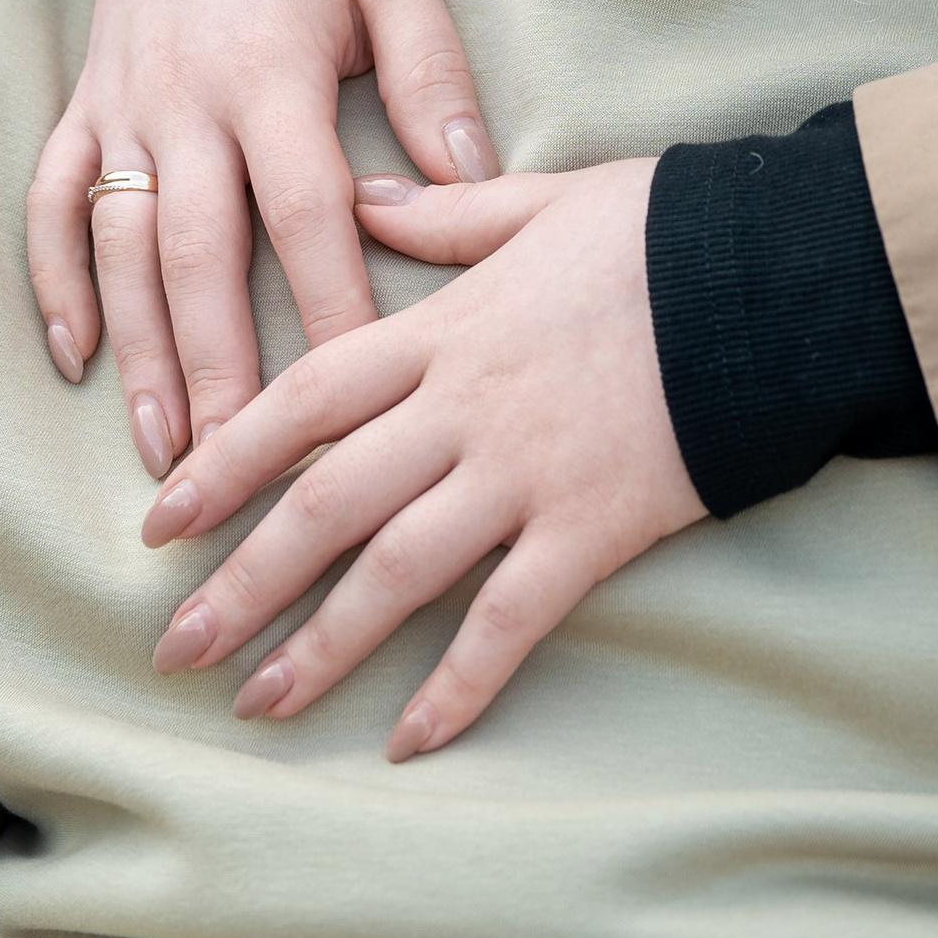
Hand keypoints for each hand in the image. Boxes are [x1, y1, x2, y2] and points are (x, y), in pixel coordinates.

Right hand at [25, 0, 497, 475]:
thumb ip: (433, 76)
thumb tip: (478, 179)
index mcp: (272, 71)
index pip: (306, 216)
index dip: (331, 310)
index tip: (358, 394)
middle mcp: (185, 98)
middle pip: (197, 256)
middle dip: (218, 369)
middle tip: (237, 472)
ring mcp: (124, 102)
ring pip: (120, 246)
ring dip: (137, 351)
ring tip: (161, 446)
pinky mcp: (86, 97)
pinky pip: (53, 197)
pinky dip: (53, 276)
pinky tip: (71, 353)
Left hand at [142, 157, 703, 754]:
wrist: (776, 277)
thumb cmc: (663, 232)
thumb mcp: (543, 201)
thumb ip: (446, 215)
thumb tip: (366, 197)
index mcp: (445, 328)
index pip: (306, 398)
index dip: (227, 461)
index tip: (162, 520)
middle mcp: (467, 408)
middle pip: (329, 502)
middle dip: (243, 582)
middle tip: (172, 650)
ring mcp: (526, 474)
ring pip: (397, 573)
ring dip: (320, 647)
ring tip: (257, 706)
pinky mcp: (592, 529)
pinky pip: (509, 622)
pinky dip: (457, 685)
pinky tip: (409, 740)